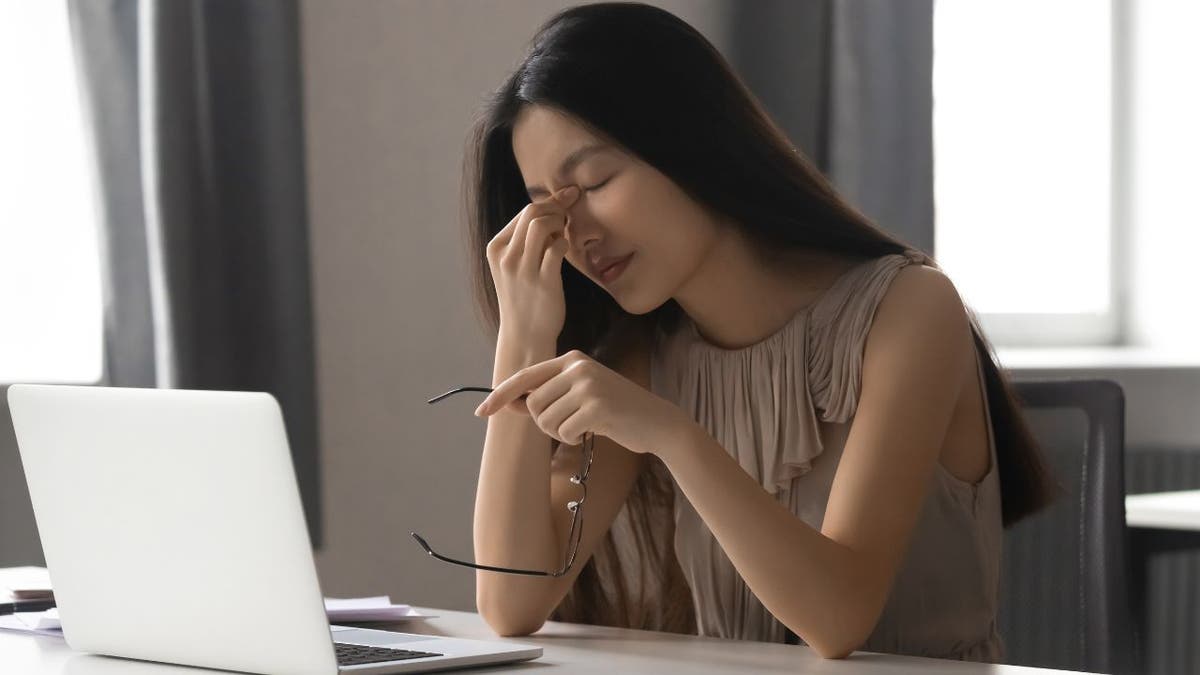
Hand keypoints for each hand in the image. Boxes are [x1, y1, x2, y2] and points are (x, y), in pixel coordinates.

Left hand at [473, 349, 688, 455]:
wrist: (657, 423)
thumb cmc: (616, 413)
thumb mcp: (578, 399)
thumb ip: (545, 398)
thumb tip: (506, 403)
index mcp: (572, 359)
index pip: (525, 376)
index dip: (500, 395)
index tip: (480, 411)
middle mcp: (578, 366)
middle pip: (533, 404)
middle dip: (545, 423)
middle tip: (571, 425)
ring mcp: (588, 384)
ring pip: (545, 419)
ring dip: (560, 432)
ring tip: (585, 426)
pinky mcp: (596, 405)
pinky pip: (563, 432)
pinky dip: (573, 439)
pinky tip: (595, 431)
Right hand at [486, 185, 580, 343]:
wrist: (525, 335)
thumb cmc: (524, 297)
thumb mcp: (514, 266)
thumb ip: (525, 240)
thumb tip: (551, 210)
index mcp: (496, 248)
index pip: (523, 212)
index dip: (549, 203)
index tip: (567, 199)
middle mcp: (506, 257)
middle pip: (532, 212)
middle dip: (556, 208)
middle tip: (568, 217)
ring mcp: (523, 270)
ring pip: (541, 225)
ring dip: (560, 223)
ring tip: (564, 234)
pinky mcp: (543, 281)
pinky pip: (557, 248)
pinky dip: (565, 243)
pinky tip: (566, 250)